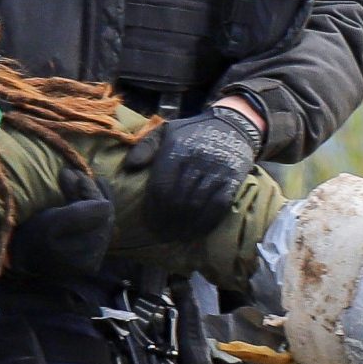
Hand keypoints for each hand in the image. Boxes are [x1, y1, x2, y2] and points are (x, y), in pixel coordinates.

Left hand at [132, 99, 263, 239]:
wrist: (232, 125)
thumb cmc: (193, 131)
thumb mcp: (166, 130)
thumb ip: (145, 146)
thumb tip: (130, 167)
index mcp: (176, 149)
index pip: (161, 186)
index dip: (154, 209)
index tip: (151, 223)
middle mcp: (196, 161)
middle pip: (177, 200)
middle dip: (167, 221)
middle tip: (162, 235)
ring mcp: (216, 172)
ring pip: (196, 206)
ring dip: (185, 226)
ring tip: (177, 237)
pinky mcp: (232, 181)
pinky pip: (218, 207)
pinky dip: (206, 223)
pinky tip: (197, 233)